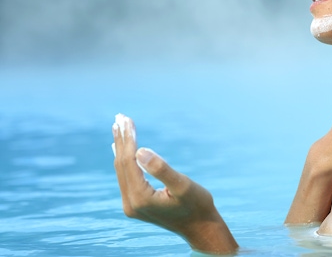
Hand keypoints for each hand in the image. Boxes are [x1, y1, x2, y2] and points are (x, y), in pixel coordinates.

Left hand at [112, 114, 237, 254]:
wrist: (201, 227)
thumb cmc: (197, 205)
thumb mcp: (183, 185)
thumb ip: (161, 169)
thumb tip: (139, 151)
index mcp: (140, 198)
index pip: (128, 161)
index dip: (127, 139)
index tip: (126, 119)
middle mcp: (130, 204)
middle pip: (122, 165)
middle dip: (121, 140)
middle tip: (119, 117)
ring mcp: (132, 206)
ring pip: (122, 170)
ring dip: (121, 148)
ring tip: (118, 127)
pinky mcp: (136, 205)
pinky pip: (126, 177)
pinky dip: (125, 160)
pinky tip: (122, 150)